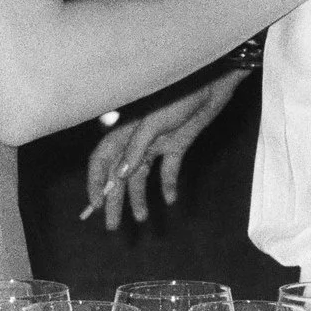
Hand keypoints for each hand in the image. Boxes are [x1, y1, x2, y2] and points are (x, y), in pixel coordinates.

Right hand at [83, 69, 248, 230]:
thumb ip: (137, 148)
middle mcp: (137, 140)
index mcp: (125, 131)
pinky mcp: (177, 145)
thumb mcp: (155, 122)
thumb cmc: (182, 95)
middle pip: (119, 176)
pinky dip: (168, 185)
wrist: (214, 83)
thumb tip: (119, 176)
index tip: (97, 206)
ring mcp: (156, 143)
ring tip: (143, 219)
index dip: (96, 183)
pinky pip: (168, 170)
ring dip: (139, 198)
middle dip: (114, 201)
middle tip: (113, 227)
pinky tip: (171, 199)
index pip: (101, 161)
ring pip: (141, 177)